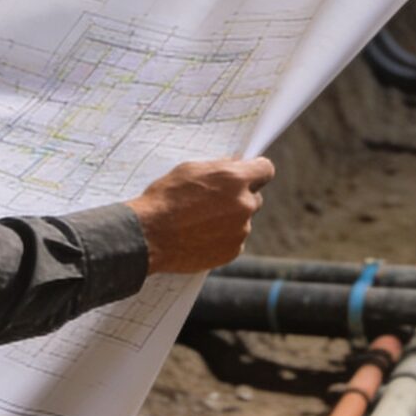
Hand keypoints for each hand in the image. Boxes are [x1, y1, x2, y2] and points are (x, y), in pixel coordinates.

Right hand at [126, 158, 274, 274]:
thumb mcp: (189, 170)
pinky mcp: (233, 251)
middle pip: (255, 198)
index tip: (250, 175)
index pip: (265, 169)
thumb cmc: (165, 198)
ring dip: (230, 220)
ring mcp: (240, 230)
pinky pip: (234, 240)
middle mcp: (243, 204)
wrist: (149, 235)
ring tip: (200, 222)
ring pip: (243, 221)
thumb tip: (234, 163)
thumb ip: (218, 167)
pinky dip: (223, 238)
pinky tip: (200, 236)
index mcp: (235, 179)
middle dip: (240, 198)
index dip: (257, 171)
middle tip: (216, 202)